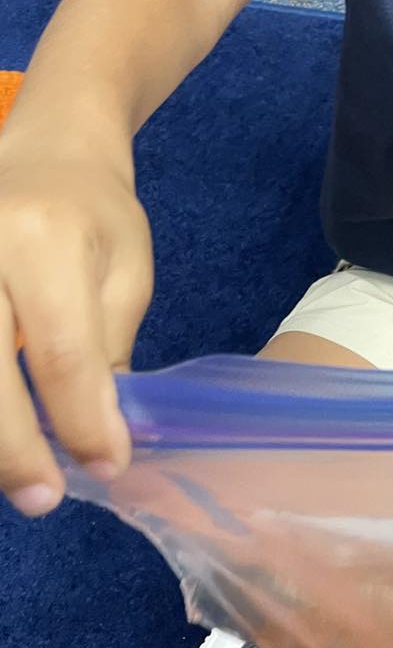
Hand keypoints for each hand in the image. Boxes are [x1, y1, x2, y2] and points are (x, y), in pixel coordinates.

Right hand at [0, 143, 151, 515]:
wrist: (44, 149)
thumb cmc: (94, 211)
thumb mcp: (126, 271)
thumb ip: (107, 350)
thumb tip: (100, 437)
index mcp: (42, 240)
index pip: (60, 350)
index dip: (82, 420)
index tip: (107, 467)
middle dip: (14, 449)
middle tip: (45, 498)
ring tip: (18, 474)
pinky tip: (3, 436)